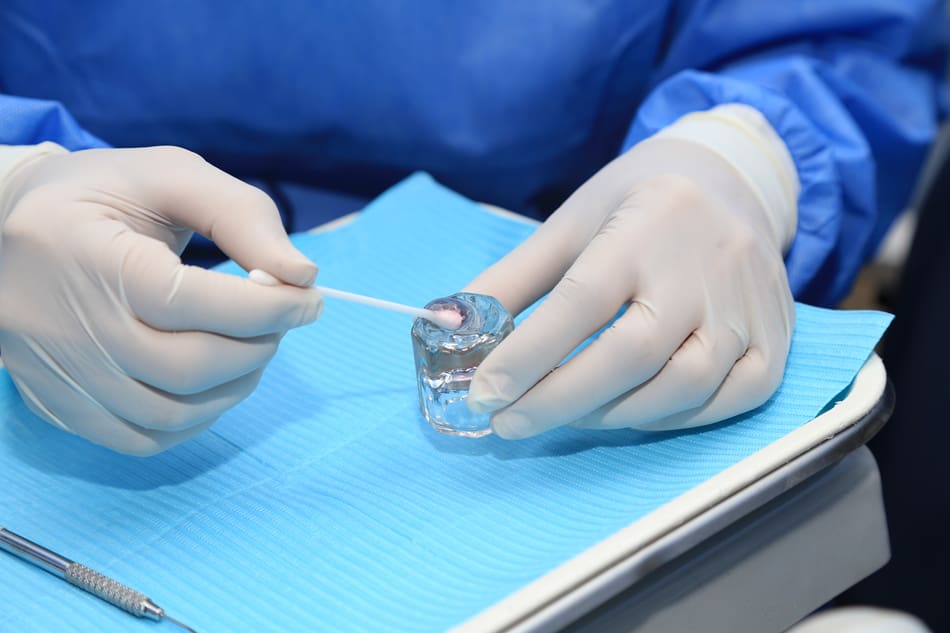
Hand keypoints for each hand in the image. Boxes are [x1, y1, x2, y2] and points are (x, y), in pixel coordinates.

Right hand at [0, 146, 321, 454]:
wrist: (7, 228)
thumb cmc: (102, 196)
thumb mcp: (170, 176)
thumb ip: (241, 215)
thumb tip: (302, 275)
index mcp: (87, 254)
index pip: (189, 302)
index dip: (266, 307)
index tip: (310, 298)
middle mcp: (64, 324)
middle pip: (186, 366)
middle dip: (259, 346)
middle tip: (283, 320)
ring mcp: (59, 373)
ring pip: (170, 412)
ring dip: (236, 387)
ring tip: (254, 347)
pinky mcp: (61, 402)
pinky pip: (142, 438)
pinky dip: (196, 420)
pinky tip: (214, 383)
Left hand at [465, 105, 798, 437]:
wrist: (731, 179)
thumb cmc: (637, 202)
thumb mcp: (570, 223)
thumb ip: (513, 278)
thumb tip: (451, 327)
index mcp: (645, 225)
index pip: (582, 301)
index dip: (529, 356)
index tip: (484, 395)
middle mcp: (705, 266)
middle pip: (633, 352)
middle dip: (561, 399)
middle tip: (509, 422)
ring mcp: (749, 305)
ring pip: (685, 384)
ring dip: (615, 415)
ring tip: (565, 415)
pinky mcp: (779, 336)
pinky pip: (732, 397)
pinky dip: (676, 419)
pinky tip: (631, 412)